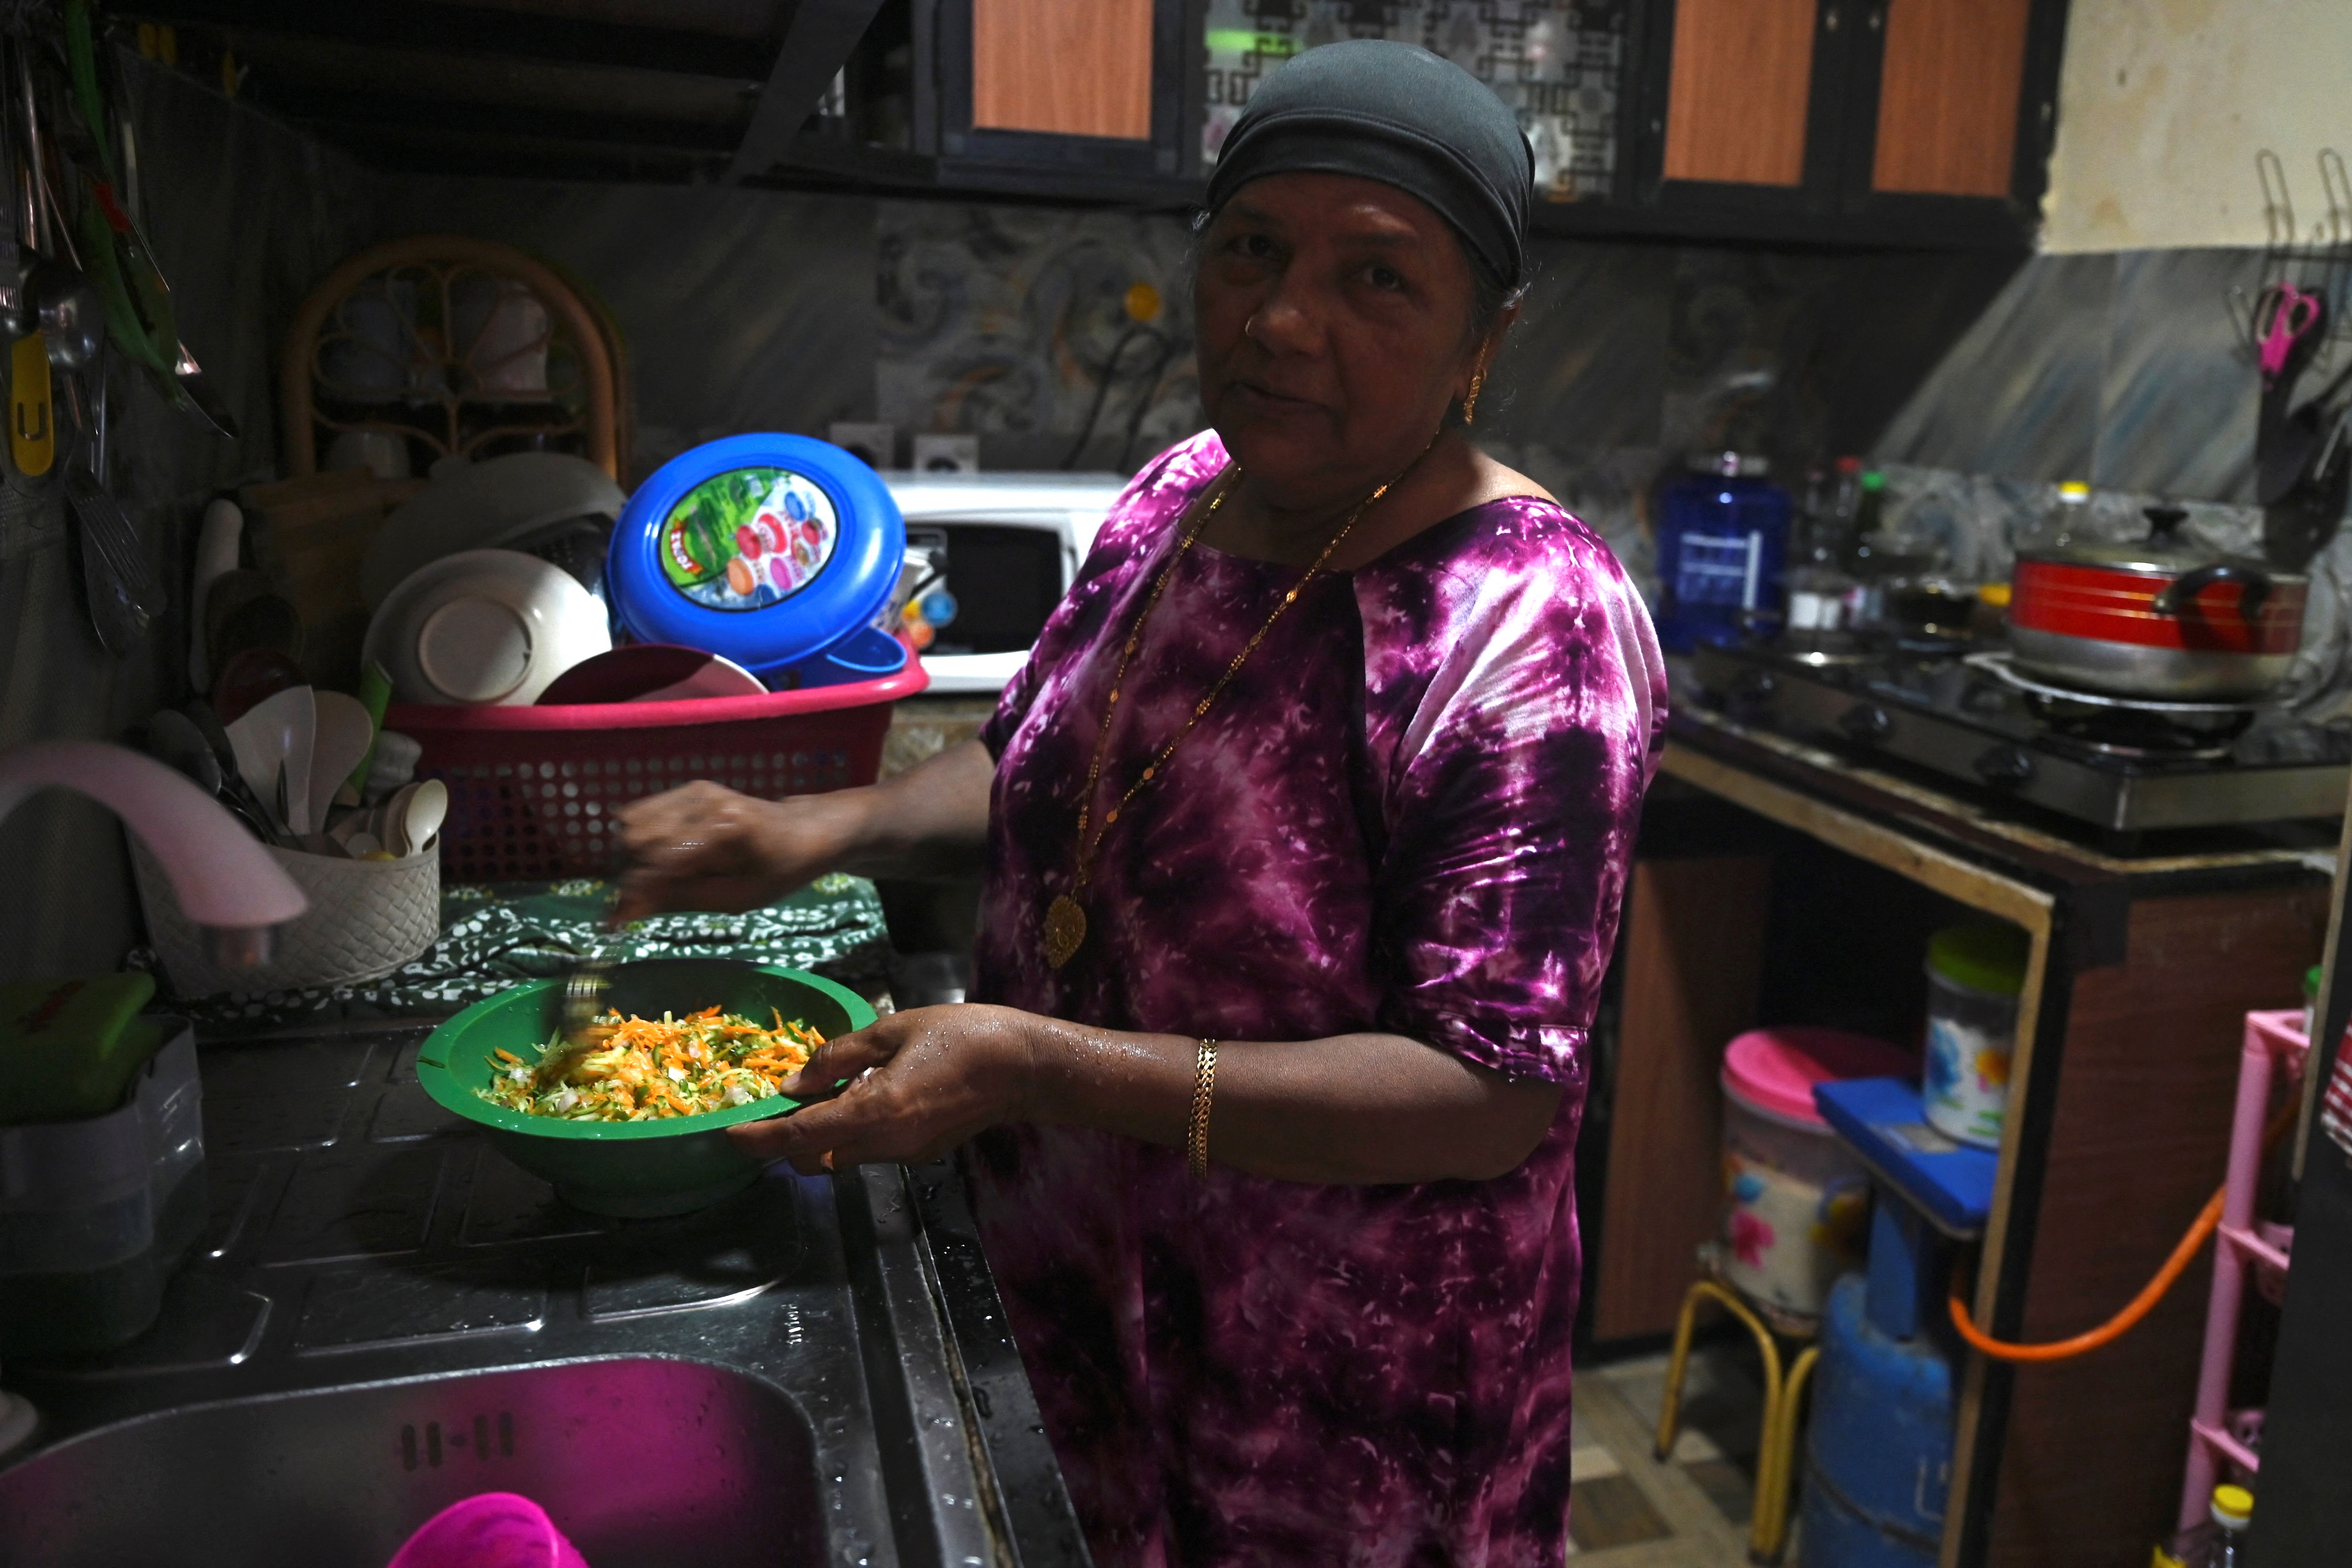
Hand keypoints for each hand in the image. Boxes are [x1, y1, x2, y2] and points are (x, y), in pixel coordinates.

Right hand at [612, 780, 862, 922]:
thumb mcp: (736, 899)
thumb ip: (679, 900)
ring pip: (632, 824)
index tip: (615, 921)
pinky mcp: (690, 788)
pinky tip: (665, 856)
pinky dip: (643, 839)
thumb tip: (621, 914)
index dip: (632, 895)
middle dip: (630, 874)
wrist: (804, 831)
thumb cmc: (778, 872)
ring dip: (633, 856)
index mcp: (723, 832)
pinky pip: (643, 812)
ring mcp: (695, 790)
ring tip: (658, 877)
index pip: (657, 863)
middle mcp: (704, 803)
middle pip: (636, 840)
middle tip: (645, 899)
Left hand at [727, 1004, 1044, 1174]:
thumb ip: (839, 1057)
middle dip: (787, 1143)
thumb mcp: (893, 1029)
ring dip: (821, 1137)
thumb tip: (794, 1083)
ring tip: (823, 1095)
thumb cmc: (963, 1037)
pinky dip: (852, 1132)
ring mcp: (904, 1155)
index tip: (730, 1134)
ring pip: (841, 1158)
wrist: (1023, 1068)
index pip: (799, 1138)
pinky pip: (870, 1151)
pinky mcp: (920, 1155)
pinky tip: (866, 1097)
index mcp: (874, 1110)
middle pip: (814, 1159)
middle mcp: (885, 1143)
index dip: (759, 1139)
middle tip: (776, 1108)